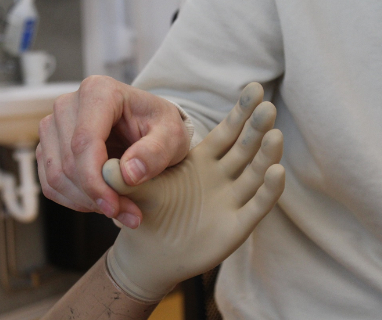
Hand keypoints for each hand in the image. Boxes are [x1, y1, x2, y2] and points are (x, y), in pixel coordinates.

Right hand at [36, 76, 190, 227]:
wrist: (151, 127)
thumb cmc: (160, 127)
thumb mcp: (172, 136)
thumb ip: (155, 152)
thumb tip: (128, 174)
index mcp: (98, 92)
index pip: (84, 141)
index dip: (95, 180)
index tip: (114, 207)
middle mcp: (68, 105)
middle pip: (69, 162)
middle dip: (96, 196)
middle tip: (128, 213)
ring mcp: (54, 126)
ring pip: (56, 177)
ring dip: (86, 202)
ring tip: (119, 208)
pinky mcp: (48, 147)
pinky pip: (50, 184)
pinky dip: (76, 201)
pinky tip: (101, 201)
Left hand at [103, 82, 284, 300]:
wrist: (153, 251)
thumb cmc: (149, 213)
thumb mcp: (138, 188)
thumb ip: (124, 176)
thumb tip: (105, 164)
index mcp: (202, 160)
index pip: (227, 131)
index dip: (241, 111)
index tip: (254, 87)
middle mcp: (222, 176)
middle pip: (245, 146)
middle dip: (256, 125)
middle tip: (267, 104)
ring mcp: (232, 200)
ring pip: (254, 172)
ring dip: (266, 153)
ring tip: (274, 132)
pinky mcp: (237, 226)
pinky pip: (256, 205)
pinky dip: (267, 190)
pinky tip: (275, 172)